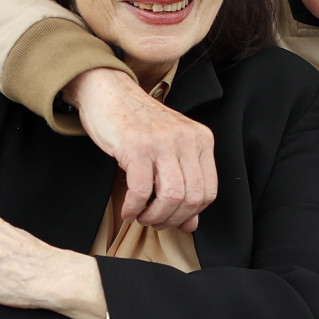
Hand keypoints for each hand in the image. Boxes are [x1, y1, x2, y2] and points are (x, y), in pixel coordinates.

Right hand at [64, 68, 216, 231]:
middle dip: (172, 219)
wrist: (109, 93)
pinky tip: (128, 210)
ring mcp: (163, 141)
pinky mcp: (137, 146)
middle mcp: (187, 138)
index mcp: (201, 139)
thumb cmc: (138, 125)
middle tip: (154, 221)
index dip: (191, 214)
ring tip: (141, 216)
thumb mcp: (168, 152)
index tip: (173, 218)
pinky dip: (134, 208)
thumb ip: (183, 186)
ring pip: (171, 196)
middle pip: (192, 197)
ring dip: (154, 216)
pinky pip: (142, 190)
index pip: (209, 191)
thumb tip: (191, 225)